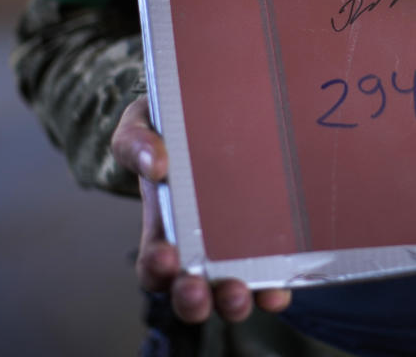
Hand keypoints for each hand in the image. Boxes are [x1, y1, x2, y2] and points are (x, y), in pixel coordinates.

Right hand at [111, 96, 291, 322]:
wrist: (214, 114)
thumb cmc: (171, 129)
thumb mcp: (141, 127)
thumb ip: (137, 143)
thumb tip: (155, 163)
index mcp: (164, 228)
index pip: (154, 265)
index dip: (157, 268)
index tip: (165, 256)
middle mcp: (199, 248)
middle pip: (191, 291)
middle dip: (192, 299)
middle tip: (197, 291)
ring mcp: (236, 249)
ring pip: (231, 292)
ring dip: (232, 302)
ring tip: (236, 294)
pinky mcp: (269, 242)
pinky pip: (272, 276)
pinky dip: (274, 289)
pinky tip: (278, 289)